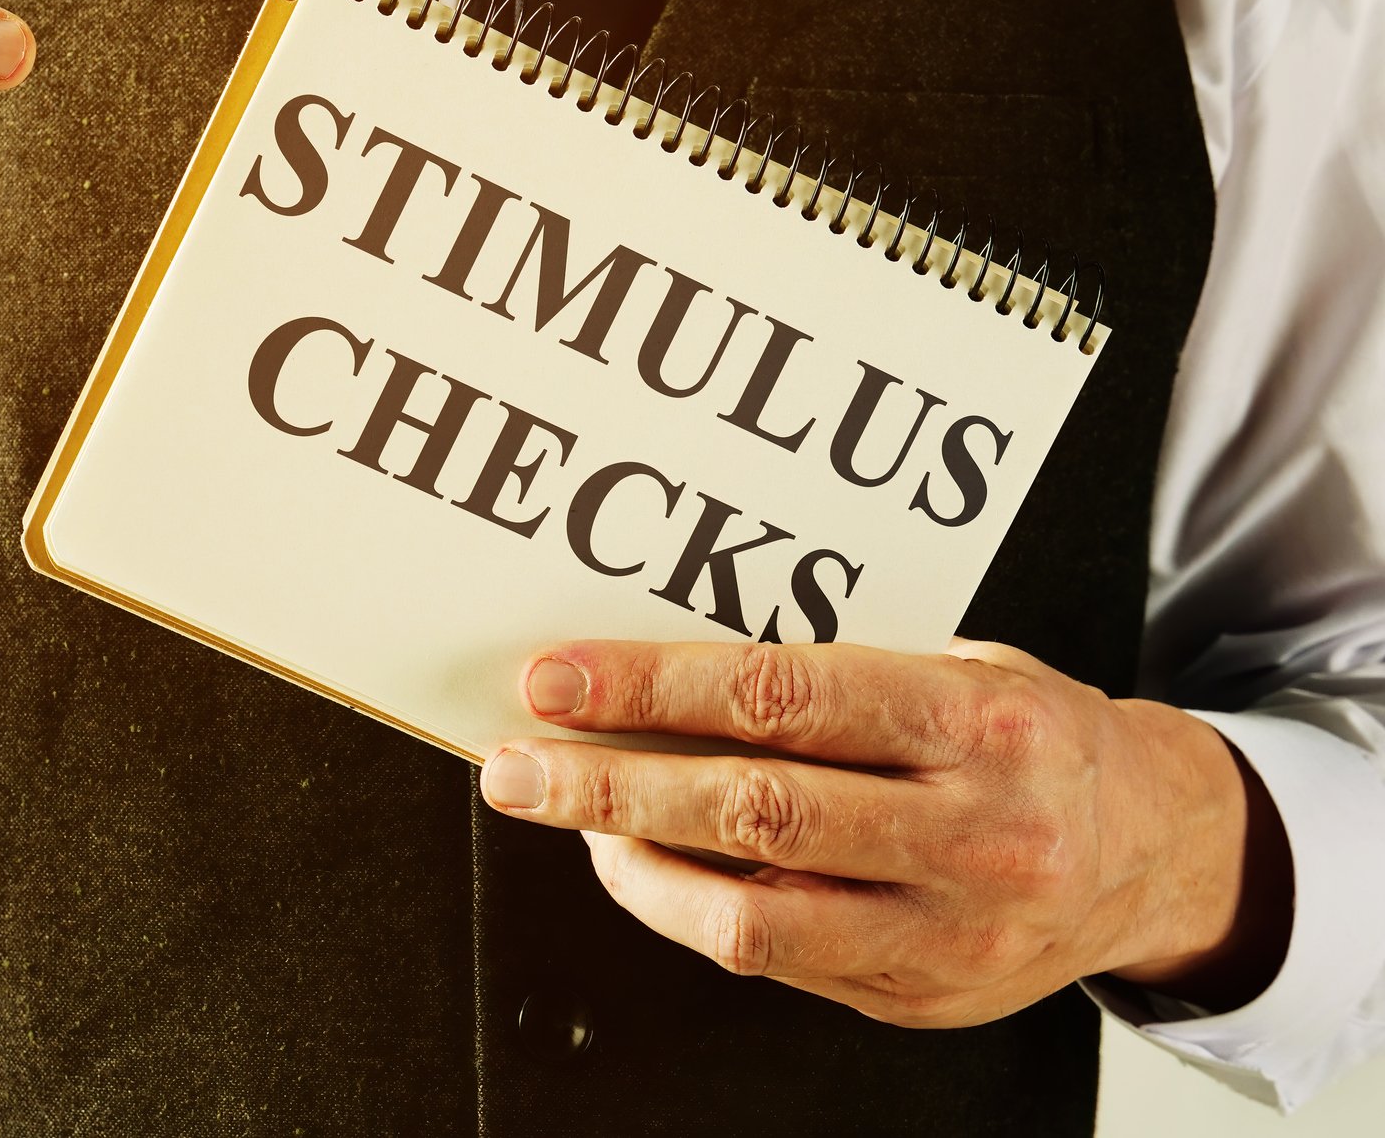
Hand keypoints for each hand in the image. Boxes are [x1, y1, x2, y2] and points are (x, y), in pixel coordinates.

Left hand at [479, 639, 1291, 1026]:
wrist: (1156, 852)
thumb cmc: (1031, 739)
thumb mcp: (957, 671)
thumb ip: (831, 684)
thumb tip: (660, 686)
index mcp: (977, 723)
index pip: (783, 695)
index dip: (653, 688)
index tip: (557, 681)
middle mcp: (970, 832)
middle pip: (752, 809)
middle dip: (609, 786)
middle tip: (514, 765)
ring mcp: (948, 931)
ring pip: (751, 911)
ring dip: (630, 861)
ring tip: (564, 813)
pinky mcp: (922, 998)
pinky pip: (775, 960)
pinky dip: (689, 909)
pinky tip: (645, 866)